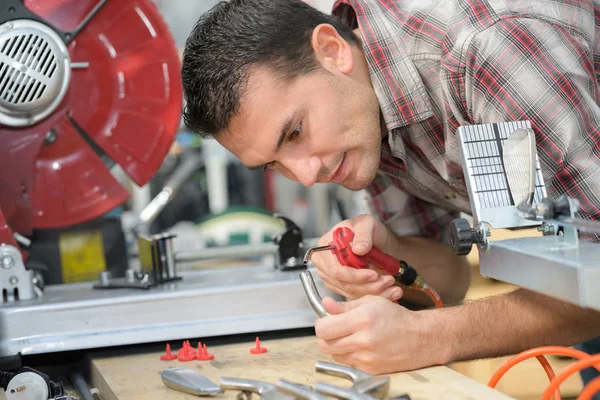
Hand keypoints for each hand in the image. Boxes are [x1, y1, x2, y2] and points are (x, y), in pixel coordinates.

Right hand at [311, 215, 401, 299]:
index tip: (374, 274)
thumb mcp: (367, 224)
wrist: (376, 241)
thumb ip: (363, 234)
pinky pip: (355, 295)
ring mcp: (331, 276)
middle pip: (343, 283)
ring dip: (373, 291)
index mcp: (326, 246)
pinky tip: (388, 290)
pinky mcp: (340, 286)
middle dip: (367, 285)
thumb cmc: (368, 230)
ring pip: (351, 292)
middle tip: (388, 281)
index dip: (354, 275)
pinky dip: (373, 295)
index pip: (336, 269)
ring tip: (391, 284)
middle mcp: (325, 263)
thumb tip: (358, 249)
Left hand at [314, 296, 444, 374]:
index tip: (327, 321)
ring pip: (334, 355)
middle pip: (324, 344)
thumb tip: (325, 304)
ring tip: (351, 337)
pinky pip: (347, 363)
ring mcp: (366, 358)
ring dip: (337, 346)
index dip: (322, 324)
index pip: (323, 328)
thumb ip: (345, 306)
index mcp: (362, 319)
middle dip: (326, 336)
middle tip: (336, 329)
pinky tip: (361, 347)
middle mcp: (363, 340)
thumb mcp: (371, 302)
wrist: (420, 338)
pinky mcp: (370, 369)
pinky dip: (349, 355)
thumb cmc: (397, 318)